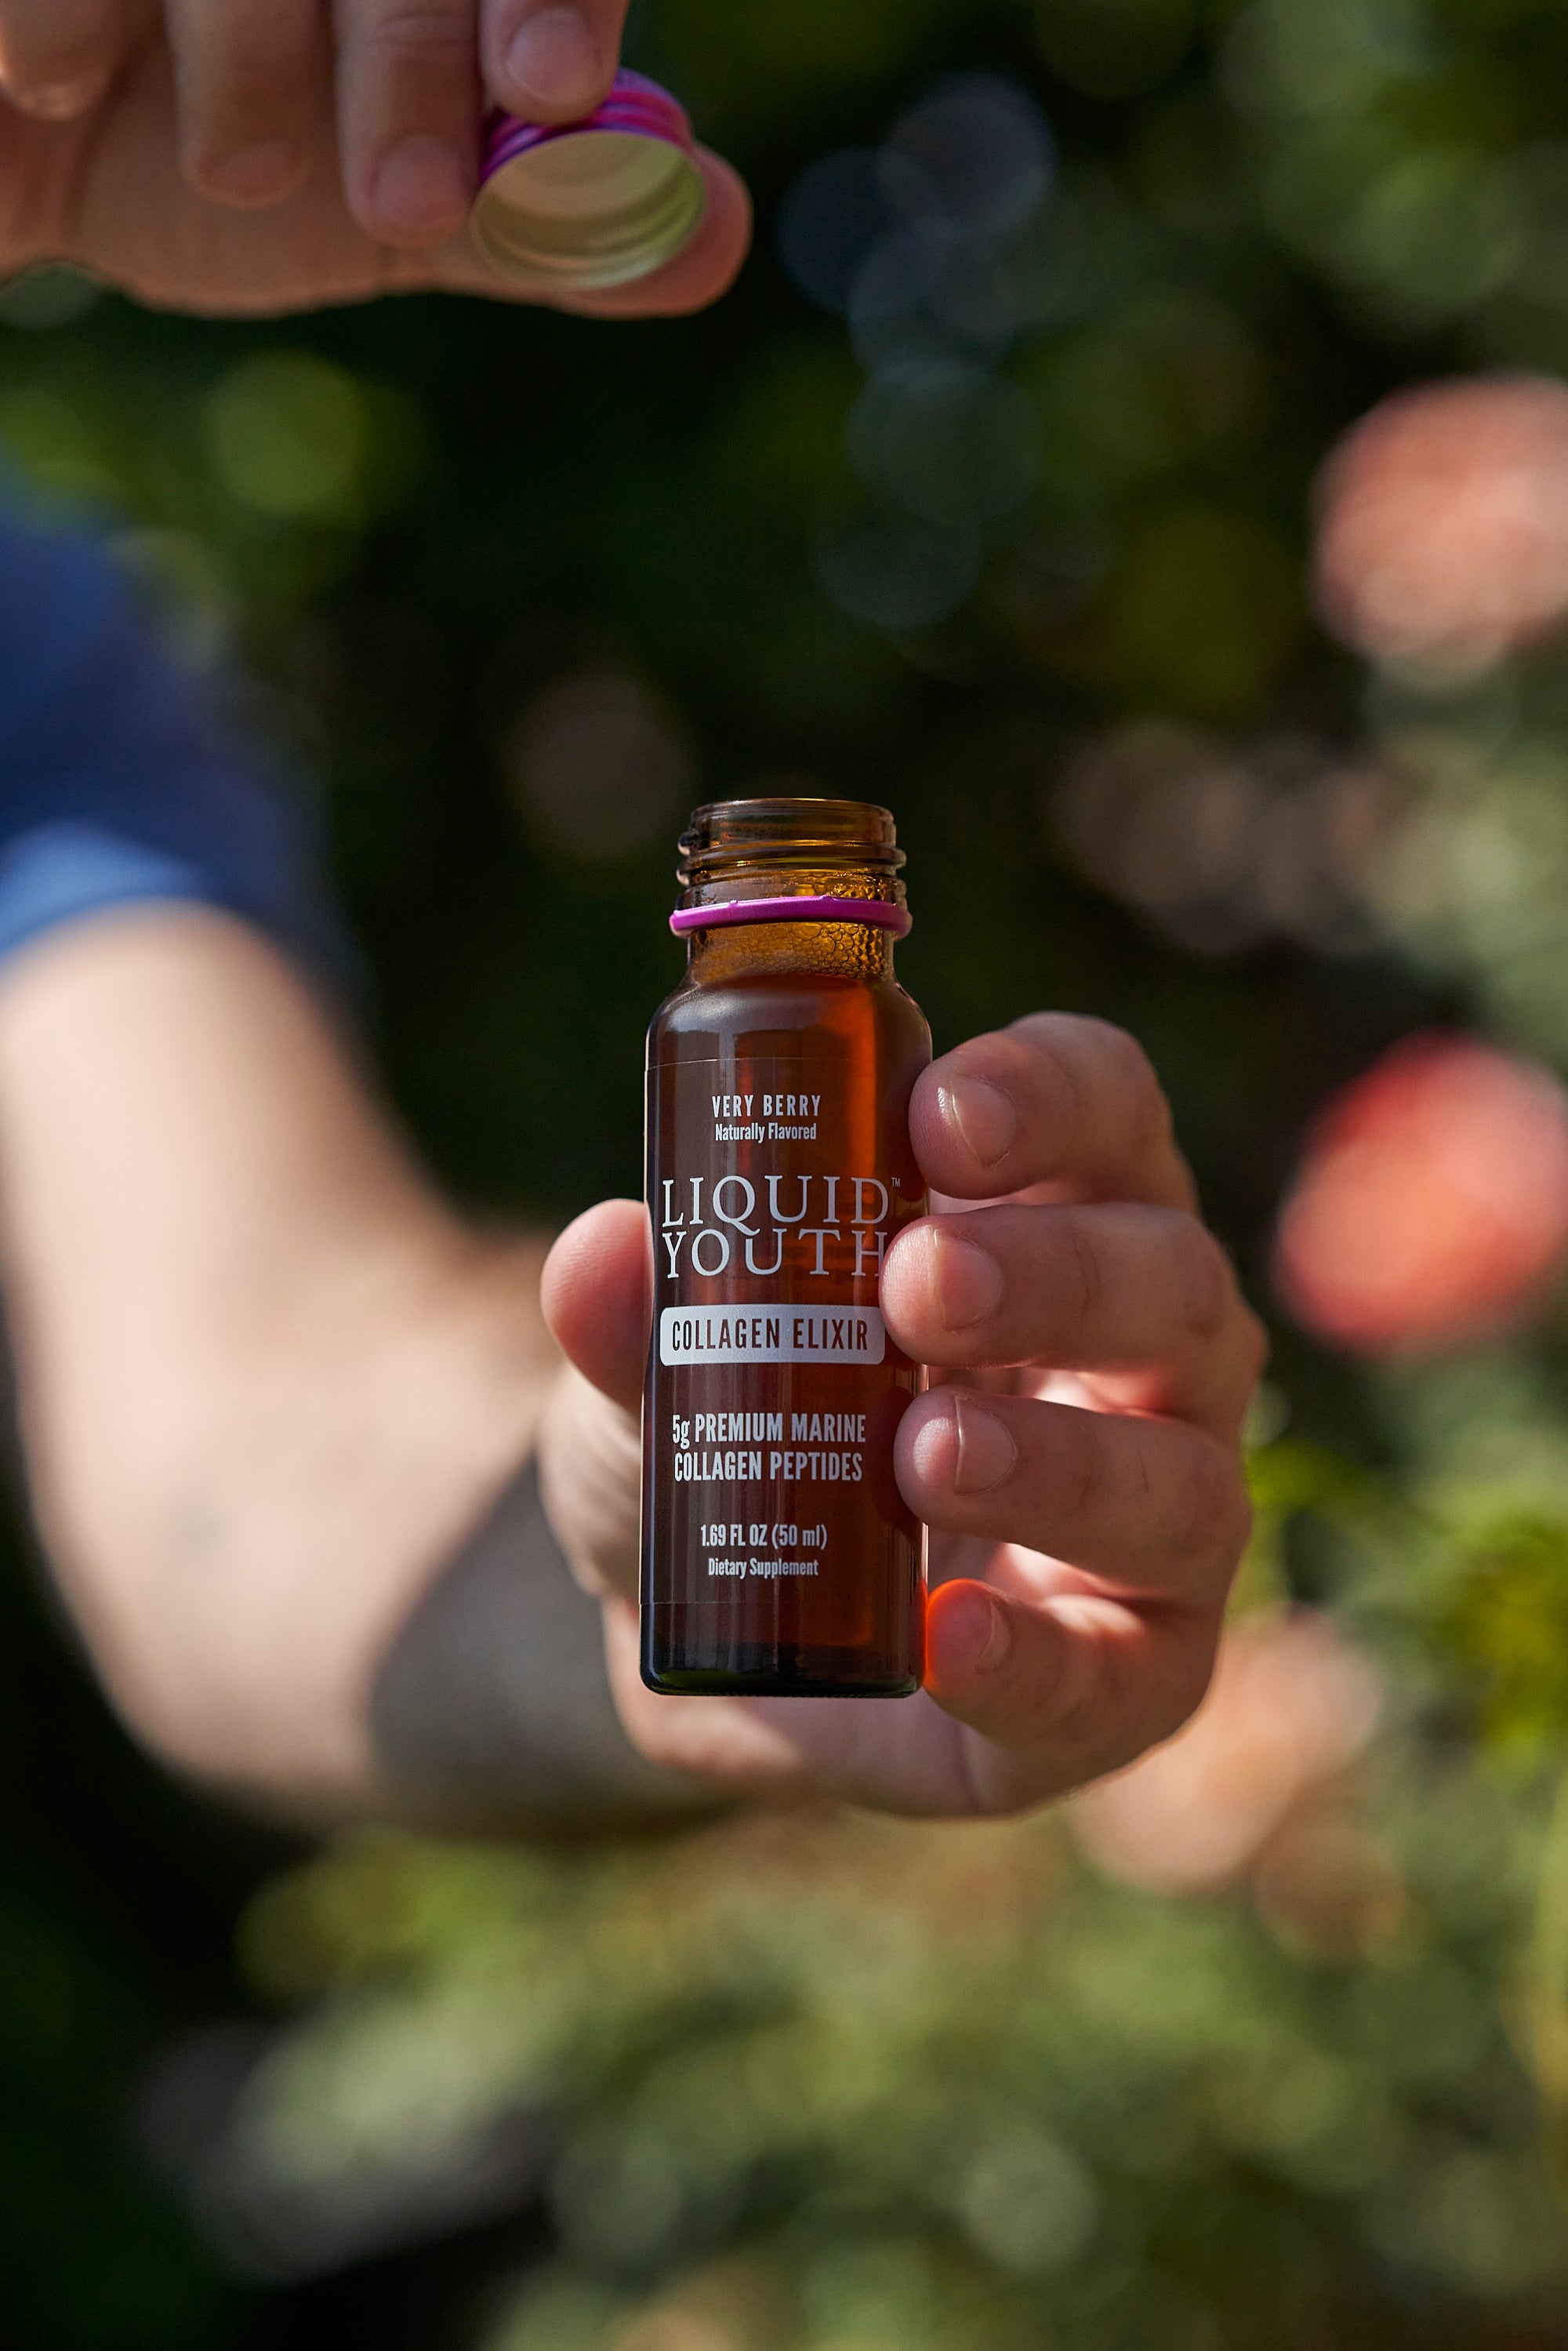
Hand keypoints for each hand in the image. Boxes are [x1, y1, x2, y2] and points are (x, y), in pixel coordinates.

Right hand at [0, 1, 748, 315]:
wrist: (25, 158)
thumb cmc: (230, 158)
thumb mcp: (400, 207)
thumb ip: (545, 224)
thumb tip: (711, 232)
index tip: (548, 89)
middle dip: (414, 54)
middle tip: (401, 206)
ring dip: (251, 54)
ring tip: (236, 170)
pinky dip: (75, 15)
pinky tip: (63, 85)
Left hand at [538, 1014, 1265, 1818]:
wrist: (720, 1630)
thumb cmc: (742, 1428)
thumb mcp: (665, 1363)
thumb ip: (638, 1313)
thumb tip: (602, 1254)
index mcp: (1060, 1217)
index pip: (1106, 1108)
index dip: (1049, 1091)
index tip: (935, 1112)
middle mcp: (1148, 1357)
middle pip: (1168, 1279)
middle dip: (1052, 1273)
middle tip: (916, 1284)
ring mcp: (1160, 1520)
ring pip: (1181, 1480)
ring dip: (1060, 1460)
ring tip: (920, 1452)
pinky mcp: (1131, 1677)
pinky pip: (1126, 1678)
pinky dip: (1038, 1658)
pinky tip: (946, 1635)